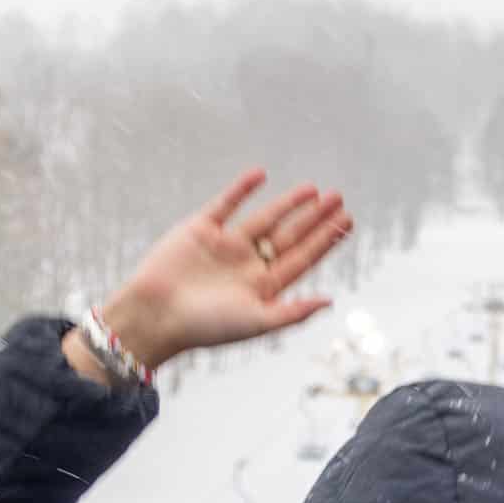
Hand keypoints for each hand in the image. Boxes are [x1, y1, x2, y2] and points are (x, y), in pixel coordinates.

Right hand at [87, 170, 350, 372]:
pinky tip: (261, 175)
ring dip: (288, 203)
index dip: (326, 241)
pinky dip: (242, 189)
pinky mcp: (200, 229)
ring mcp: (226, 245)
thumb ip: (293, 312)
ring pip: (265, 218)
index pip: (303, 258)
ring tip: (314, 189)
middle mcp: (249, 264)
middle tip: (339, 199)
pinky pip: (226, 204)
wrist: (156, 315)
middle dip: (315, 219)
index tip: (347, 222)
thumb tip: (331, 300)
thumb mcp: (257, 322)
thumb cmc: (207, 327)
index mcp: (264, 287)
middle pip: (290, 236)